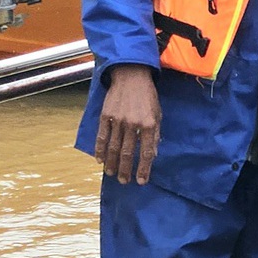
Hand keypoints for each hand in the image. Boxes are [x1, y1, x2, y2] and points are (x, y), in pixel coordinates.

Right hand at [97, 65, 160, 184]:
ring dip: (112, 164)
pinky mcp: (106, 116)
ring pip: (113, 148)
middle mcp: (133, 124)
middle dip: (125, 170)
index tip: (141, 181)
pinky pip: (102, 137)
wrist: (131, 76)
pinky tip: (100, 160)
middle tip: (124, 181)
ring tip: (112, 174)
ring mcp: (118, 120)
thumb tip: (153, 154)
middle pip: (127, 153)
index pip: (146, 152)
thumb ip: (155, 134)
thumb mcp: (158, 113)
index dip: (143, 168)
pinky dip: (100, 150)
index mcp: (149, 124)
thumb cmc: (147, 96)